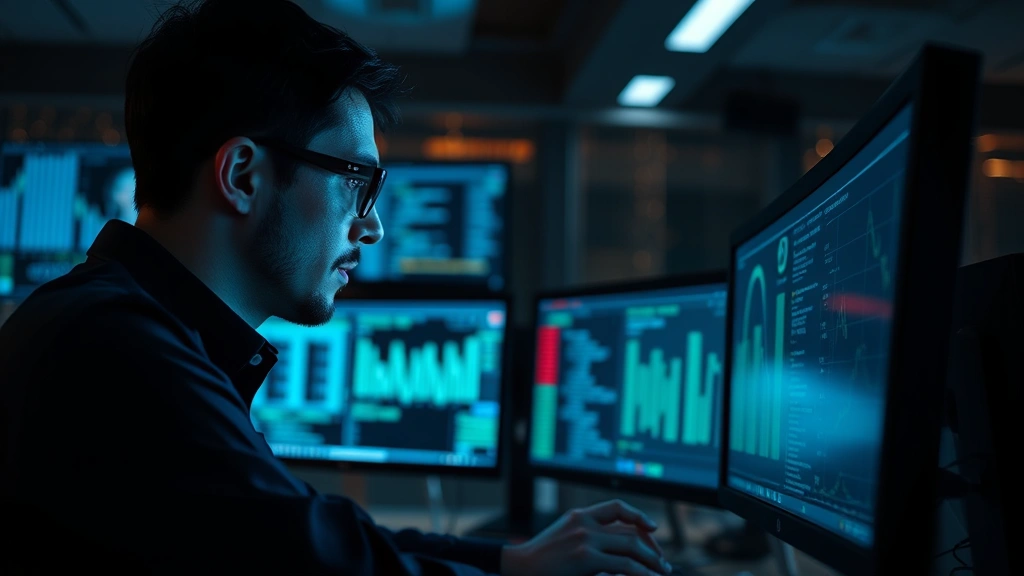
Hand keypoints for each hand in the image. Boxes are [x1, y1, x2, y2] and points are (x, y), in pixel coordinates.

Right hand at [500, 499, 671, 575]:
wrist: (518, 567)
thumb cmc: (542, 558)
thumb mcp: (566, 537)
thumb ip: (589, 536)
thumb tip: (619, 549)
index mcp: (580, 515)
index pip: (617, 507)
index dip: (639, 516)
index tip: (652, 528)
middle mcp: (585, 523)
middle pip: (630, 531)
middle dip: (651, 548)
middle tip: (661, 563)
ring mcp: (585, 539)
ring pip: (631, 547)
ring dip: (651, 562)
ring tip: (660, 573)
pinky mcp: (586, 558)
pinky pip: (624, 566)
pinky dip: (642, 573)